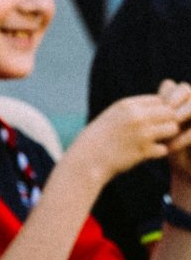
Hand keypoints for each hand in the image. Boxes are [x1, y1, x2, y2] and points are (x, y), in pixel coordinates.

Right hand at [71, 87, 190, 185]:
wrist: (87, 159)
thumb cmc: (99, 138)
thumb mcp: (112, 115)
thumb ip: (132, 110)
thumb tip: (156, 108)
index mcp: (127, 105)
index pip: (159, 100)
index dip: (159, 110)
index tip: (151, 120)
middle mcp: (137, 116)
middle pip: (169, 112)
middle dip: (167, 121)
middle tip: (158, 132)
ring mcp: (142, 134)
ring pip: (172, 129)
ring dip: (167, 136)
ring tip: (156, 141)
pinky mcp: (143, 151)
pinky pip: (164, 149)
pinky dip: (159, 152)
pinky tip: (149, 153)